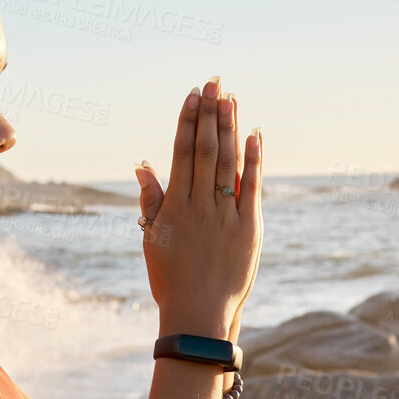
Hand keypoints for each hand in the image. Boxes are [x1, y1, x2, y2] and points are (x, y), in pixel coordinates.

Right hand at [133, 76, 262, 334]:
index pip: (181, 153)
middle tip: (215, 82)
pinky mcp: (249, 228)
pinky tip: (255, 133)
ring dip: (230, 127)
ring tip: (231, 98)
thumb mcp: (152, 239)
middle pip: (206, 150)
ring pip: (228, 163)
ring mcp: (225, 216)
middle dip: (209, 114)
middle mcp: (199, 206)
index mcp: (174, 207)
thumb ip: (151, 199)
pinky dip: (254, 159)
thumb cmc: (171, 279)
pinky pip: (251, 187)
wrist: (198, 315)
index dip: (187, 122)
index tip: (193, 95)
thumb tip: (143, 163)